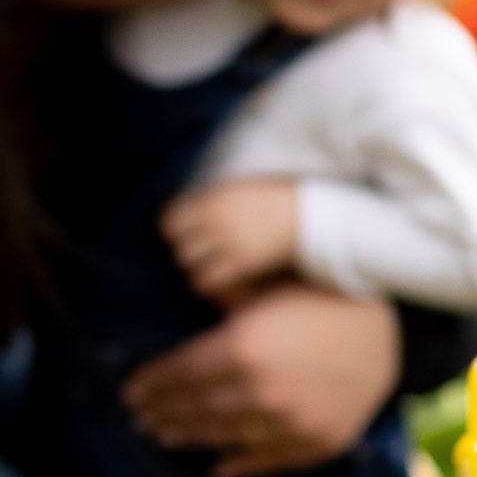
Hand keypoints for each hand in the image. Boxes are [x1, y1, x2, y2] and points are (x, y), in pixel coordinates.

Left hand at [124, 286, 400, 476]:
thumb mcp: (266, 288)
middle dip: (165, 411)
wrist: (391, 327)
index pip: (181, 374)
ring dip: (191, 437)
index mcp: (241, 349)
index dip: (152, 384)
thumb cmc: (323, 296)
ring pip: (225, 436)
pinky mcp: (315, 443)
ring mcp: (289, 423)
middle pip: (197, 407)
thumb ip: (225, 299)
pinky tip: (218, 468)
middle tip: (142, 416)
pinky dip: (240, 466)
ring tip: (166, 436)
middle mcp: (260, 391)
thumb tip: (189, 289)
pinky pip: (268, 461)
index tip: (130, 391)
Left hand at [161, 175, 300, 303]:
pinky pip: (210, 282)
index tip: (180, 236)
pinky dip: (216, 286)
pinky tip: (230, 283)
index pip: (169, 220)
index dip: (172, 232)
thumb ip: (214, 202)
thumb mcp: (240, 191)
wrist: (308, 215)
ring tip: (215, 274)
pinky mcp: (241, 263)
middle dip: (188, 255)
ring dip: (200, 273)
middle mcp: (215, 219)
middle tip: (201, 259)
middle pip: (179, 248)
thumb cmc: (277, 202)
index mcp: (213, 199)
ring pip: (191, 269)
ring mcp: (227, 242)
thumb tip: (192, 215)